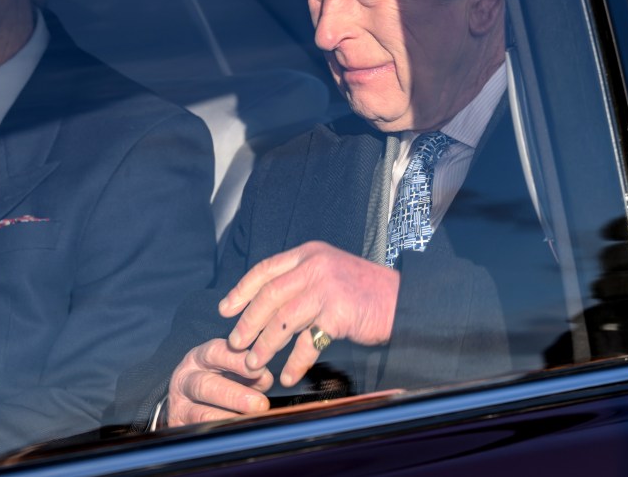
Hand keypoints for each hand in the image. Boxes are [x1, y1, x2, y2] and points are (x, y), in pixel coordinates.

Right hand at [166, 338, 273, 426]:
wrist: (188, 400)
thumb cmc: (218, 378)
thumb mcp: (230, 367)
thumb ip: (247, 371)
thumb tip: (264, 380)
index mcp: (200, 358)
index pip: (216, 353)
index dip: (237, 362)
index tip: (258, 371)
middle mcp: (186, 379)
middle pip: (205, 385)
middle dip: (235, 396)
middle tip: (260, 403)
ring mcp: (180, 405)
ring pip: (202, 413)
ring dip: (230, 418)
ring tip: (250, 421)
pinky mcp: (181, 427)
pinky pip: (201, 432)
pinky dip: (222, 432)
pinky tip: (238, 432)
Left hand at [220, 241, 399, 387]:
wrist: (402, 300)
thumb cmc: (364, 291)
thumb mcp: (330, 270)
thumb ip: (302, 279)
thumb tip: (266, 304)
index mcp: (309, 253)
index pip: (265, 270)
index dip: (241, 291)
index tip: (225, 310)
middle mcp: (315, 266)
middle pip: (268, 296)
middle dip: (247, 322)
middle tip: (235, 343)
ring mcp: (326, 288)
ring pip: (282, 320)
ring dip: (264, 345)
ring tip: (254, 363)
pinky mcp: (338, 313)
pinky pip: (307, 343)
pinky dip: (294, 363)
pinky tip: (288, 375)